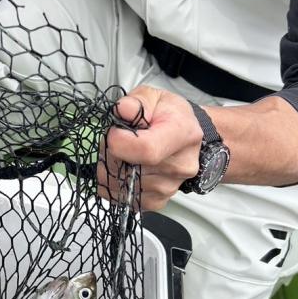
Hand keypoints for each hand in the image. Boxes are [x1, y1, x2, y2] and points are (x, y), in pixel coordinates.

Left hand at [99, 86, 201, 210]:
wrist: (186, 136)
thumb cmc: (169, 116)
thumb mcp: (153, 97)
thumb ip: (136, 102)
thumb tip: (122, 110)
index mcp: (182, 134)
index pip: (147, 150)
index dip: (119, 142)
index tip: (113, 132)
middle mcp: (180, 165)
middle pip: (129, 168)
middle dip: (110, 153)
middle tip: (116, 139)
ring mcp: (170, 187)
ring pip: (121, 185)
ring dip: (111, 169)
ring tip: (123, 153)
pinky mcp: (158, 201)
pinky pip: (123, 198)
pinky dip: (116, 184)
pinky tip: (126, 168)